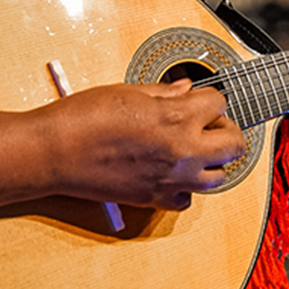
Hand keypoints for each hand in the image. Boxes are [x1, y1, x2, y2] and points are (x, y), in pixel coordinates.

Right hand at [0, 79, 246, 220]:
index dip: (209, 98)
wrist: (55, 152)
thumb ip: (164, 93)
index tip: (200, 98)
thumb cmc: (83, 117)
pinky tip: (170, 172)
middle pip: (232, 144)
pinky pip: (187, 198)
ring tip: (193, 148)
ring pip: (218, 176)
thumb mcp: (128, 91)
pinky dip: (185, 187)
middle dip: (224, 129)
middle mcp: (181, 150)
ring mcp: (171, 179)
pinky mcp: (154, 199)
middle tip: (208, 123)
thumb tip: (185, 89)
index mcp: (176, 117)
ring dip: (211, 161)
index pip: (219, 103)